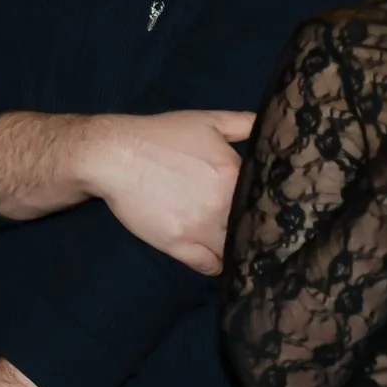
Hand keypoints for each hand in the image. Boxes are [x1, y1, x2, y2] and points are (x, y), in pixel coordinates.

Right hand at [85, 109, 254, 274]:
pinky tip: (218, 258)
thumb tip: (270, 126)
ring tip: (236, 244)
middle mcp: (222, 204)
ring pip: (233, 248)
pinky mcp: (177, 245)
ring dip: (236, 247)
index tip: (267, 208)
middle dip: (253, 226)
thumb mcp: (208, 121)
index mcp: (234, 174)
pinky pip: (209, 265)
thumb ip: (244, 123)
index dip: (267, 205)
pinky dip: (217, 265)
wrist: (116, 155)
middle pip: (251, 226)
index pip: (266, 200)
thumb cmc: (161, 135)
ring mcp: (199, 228)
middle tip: (252, 227)